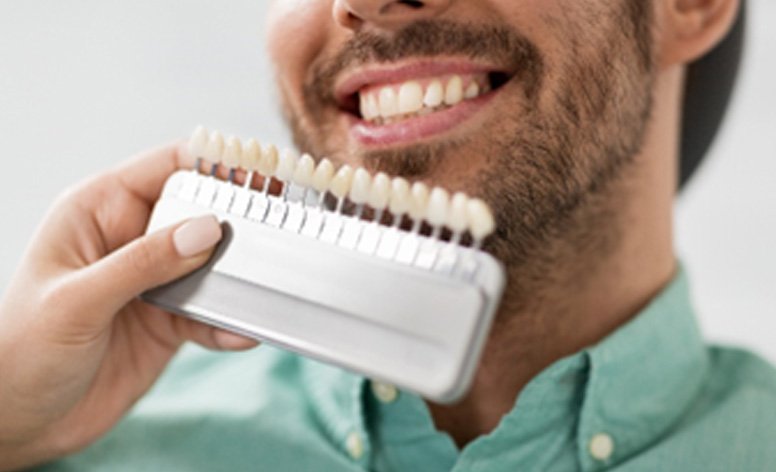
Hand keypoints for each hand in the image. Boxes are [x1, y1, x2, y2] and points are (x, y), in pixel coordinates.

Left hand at [0, 143, 257, 469]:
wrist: (19, 421)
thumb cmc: (19, 352)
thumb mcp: (77, 301)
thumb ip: (143, 263)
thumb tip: (207, 230)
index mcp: (99, 212)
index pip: (167, 167)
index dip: (215, 164)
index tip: (260, 172)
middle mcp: (131, 239)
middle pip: (200, 212)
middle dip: (237, 222)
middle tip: (276, 232)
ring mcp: (154, 280)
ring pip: (213, 264)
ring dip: (238, 278)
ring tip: (263, 287)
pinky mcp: (169, 320)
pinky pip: (211, 312)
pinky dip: (229, 322)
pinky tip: (241, 333)